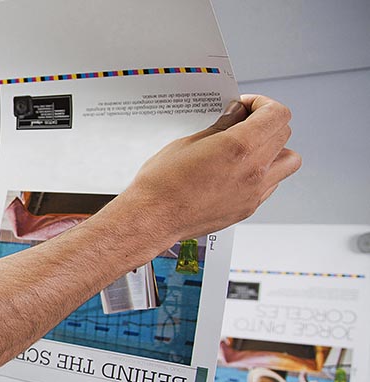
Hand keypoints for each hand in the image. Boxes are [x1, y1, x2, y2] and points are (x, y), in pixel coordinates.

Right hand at [120, 95, 300, 240]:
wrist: (153, 218)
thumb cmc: (162, 183)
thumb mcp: (188, 143)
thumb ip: (220, 127)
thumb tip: (236, 114)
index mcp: (239, 147)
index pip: (277, 114)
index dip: (263, 103)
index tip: (246, 106)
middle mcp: (254, 170)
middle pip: (284, 134)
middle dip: (266, 122)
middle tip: (244, 122)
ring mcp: (254, 192)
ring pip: (289, 161)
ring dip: (275, 149)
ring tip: (250, 148)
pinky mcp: (248, 208)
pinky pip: (272, 184)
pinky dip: (264, 172)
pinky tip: (239, 171)